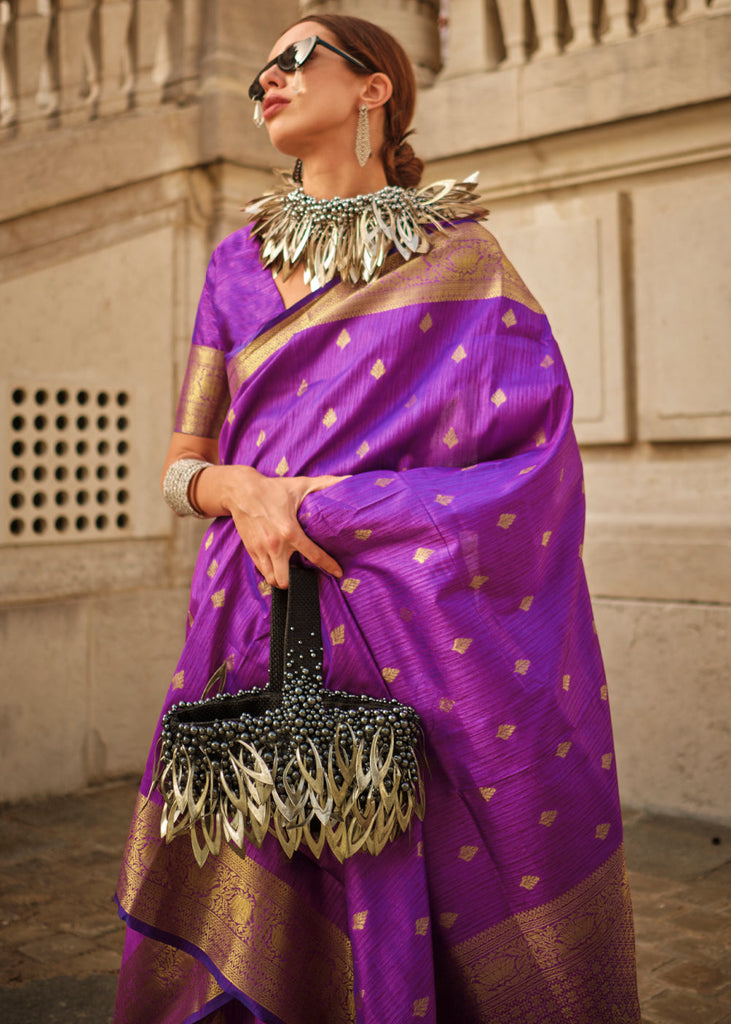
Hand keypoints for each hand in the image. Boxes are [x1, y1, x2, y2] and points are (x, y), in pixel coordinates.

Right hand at [217, 465, 344, 587]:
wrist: (240, 491)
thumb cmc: (273, 488)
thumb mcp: (301, 484)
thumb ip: (326, 484)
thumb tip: (349, 479)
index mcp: (290, 531)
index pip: (314, 555)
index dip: (329, 566)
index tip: (338, 573)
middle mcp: (274, 544)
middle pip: (286, 579)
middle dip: (297, 581)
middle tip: (304, 572)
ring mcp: (260, 549)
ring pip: (272, 579)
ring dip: (282, 579)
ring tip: (290, 571)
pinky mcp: (251, 550)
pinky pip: (261, 571)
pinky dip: (270, 572)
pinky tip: (278, 564)